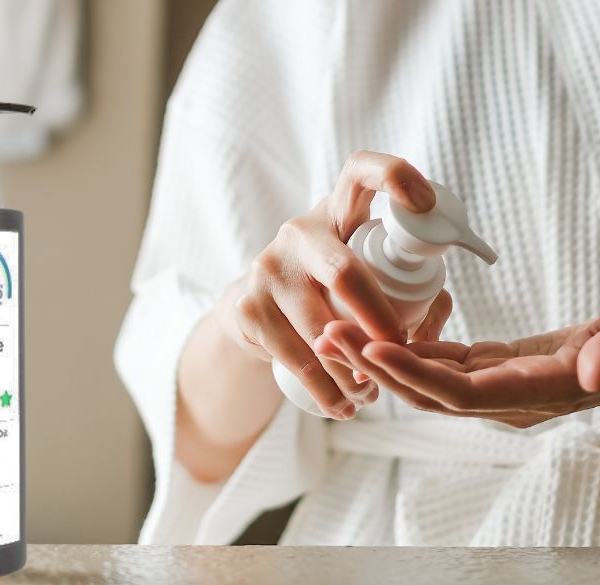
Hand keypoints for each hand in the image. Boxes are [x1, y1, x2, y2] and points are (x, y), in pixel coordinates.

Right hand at [219, 151, 438, 418]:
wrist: (257, 309)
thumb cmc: (327, 287)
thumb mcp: (361, 270)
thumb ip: (410, 287)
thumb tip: (434, 321)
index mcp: (336, 213)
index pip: (360, 172)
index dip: (394, 176)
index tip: (425, 204)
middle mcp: (299, 232)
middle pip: (345, 273)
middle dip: (379, 322)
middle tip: (400, 354)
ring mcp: (267, 268)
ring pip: (320, 328)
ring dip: (354, 370)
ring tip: (372, 393)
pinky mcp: (248, 307)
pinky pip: (295, 356)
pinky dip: (324, 388)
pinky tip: (341, 405)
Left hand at [314, 318, 599, 426]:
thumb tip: (595, 371)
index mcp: (523, 395)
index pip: (456, 393)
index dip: (414, 372)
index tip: (371, 347)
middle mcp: (495, 399)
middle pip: (422, 388)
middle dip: (374, 364)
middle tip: (328, 337)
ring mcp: (484, 385)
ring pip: (419, 375)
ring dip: (375, 355)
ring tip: (333, 333)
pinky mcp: (481, 367)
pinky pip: (434, 362)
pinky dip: (403, 348)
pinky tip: (372, 331)